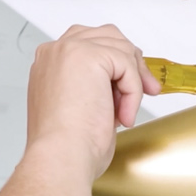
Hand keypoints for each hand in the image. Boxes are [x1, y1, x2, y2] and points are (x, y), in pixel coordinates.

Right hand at [25, 25, 160, 178]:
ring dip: (132, 83)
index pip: (88, 45)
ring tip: (125, 114)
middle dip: (131, 64)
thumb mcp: (78, 108)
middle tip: (147, 89)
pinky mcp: (89, 56)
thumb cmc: (65, 147)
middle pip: (107, 37)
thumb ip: (93, 87)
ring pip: (121, 49)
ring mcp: (69, 50)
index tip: (129, 85)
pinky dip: (132, 92)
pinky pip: (126, 65)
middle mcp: (55, 53)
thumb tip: (119, 84)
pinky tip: (122, 116)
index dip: (114, 64)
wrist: (60, 158)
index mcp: (48, 65)